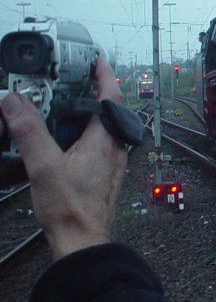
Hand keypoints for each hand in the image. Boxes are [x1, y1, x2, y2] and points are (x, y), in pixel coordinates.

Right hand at [0, 58, 127, 260]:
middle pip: (108, 111)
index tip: (98, 60)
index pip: (111, 96)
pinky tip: (67, 144)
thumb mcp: (43, 165)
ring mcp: (112, 164)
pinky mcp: (105, 176)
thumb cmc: (71, 209)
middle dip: (92, 93)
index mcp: (105, 140)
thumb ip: (28, 131)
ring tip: (65, 110)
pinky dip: (84, 135)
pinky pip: (99, 146)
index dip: (105, 75)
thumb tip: (14, 102)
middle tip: (74, 82)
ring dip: (87, 116)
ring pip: (103, 129)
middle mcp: (115, 149)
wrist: (82, 241)